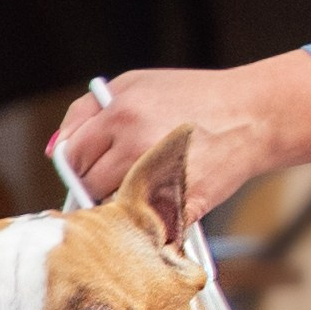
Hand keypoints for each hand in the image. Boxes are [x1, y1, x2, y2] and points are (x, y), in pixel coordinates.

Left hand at [52, 53, 310, 224]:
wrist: (253, 115)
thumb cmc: (195, 97)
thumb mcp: (135, 84)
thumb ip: (87, 112)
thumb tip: (57, 149)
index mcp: (121, 113)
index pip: (72, 156)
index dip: (78, 164)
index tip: (87, 168)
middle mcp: (135, 145)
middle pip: (88, 186)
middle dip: (96, 186)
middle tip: (118, 178)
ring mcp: (158, 177)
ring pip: (112, 210)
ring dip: (117, 206)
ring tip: (139, 189)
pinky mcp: (182, 204)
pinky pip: (146, 226)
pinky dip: (147, 223)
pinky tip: (159, 204)